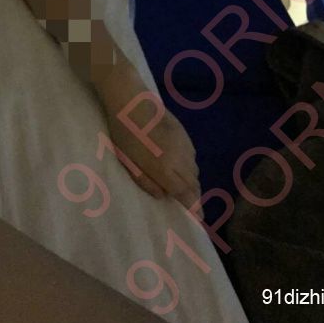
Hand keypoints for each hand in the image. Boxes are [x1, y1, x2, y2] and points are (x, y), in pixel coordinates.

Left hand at [95, 58, 201, 212]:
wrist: (131, 102)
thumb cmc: (124, 134)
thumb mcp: (129, 163)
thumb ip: (147, 182)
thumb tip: (163, 196)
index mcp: (166, 170)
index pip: (187, 195)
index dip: (194, 209)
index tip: (199, 221)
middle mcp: (181, 159)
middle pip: (194, 184)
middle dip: (194, 197)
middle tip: (191, 207)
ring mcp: (184, 145)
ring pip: (195, 170)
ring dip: (192, 182)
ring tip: (185, 189)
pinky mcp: (184, 133)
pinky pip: (193, 156)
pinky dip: (190, 166)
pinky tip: (181, 166)